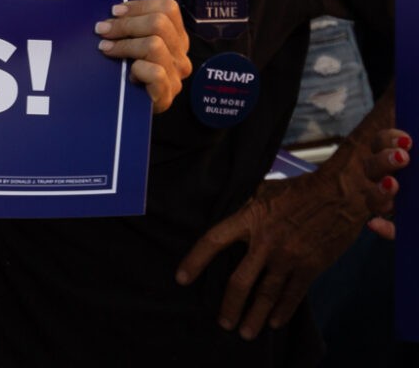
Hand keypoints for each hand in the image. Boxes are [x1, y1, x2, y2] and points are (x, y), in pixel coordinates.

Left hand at [93, 0, 190, 112]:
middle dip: (125, 24)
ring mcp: (176, 74)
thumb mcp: (132, 43)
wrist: (129, 108)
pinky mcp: (168, 93)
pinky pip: (155, 73)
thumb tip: (110, 11)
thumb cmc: (127, 71)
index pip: (168, 8)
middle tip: (102, 31)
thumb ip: (129, 26)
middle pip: (159, 23)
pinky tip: (128, 74)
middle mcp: (180, 53)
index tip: (114, 12)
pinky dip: (137, 69)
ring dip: (125, 45)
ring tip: (107, 49)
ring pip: (154, 45)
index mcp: (175, 36)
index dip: (139, 6)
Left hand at [176, 131, 404, 336]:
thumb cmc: (300, 189)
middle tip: (224, 322)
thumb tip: (234, 221)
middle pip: (239, 281)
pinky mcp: (311, 267)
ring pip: (267, 295)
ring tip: (246, 333)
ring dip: (255, 316)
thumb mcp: (263, 192)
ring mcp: (288, 257)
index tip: (182, 278)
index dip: (195, 260)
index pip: (213, 241)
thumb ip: (247, 210)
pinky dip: (283, 311)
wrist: (340, 193)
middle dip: (230, 306)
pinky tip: (274, 323)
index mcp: (248, 219)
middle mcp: (265, 242)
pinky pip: (293, 295)